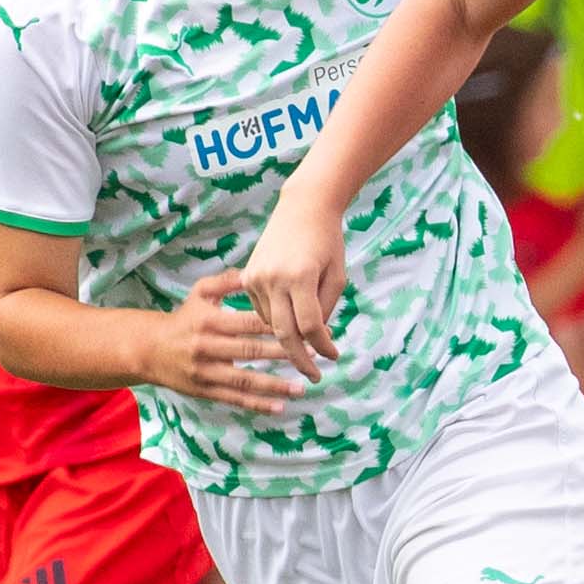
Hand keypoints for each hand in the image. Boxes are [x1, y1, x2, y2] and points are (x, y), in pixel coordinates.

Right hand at [147, 270, 312, 414]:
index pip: (249, 322)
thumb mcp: (199, 294)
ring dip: (275, 384)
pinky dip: (257, 404)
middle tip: (314, 354)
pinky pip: (234, 399)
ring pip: (245, 379)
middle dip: (284, 352)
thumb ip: (227, 281)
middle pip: (251, 350)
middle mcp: (207, 347)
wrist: (149, 350)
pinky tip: (280, 406)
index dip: (279, 323)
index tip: (305, 325)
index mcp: (210, 321)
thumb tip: (254, 271)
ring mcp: (206, 372)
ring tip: (302, 387)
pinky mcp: (205, 391)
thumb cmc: (183, 318)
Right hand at [243, 194, 351, 367]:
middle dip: (300, 359)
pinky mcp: (247, 277)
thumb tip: (316, 340)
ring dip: (288, 339)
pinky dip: (276, 321)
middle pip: (284, 332)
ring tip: (304, 352)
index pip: (310, 325)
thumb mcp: (336, 276)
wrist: (303, 207)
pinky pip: (260, 311)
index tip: (333, 358)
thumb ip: (326, 309)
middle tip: (313, 376)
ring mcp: (256, 278)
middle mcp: (273, 278)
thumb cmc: (328, 241)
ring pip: (271, 324)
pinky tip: (289, 323)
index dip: (323, 346)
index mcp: (299, 276)